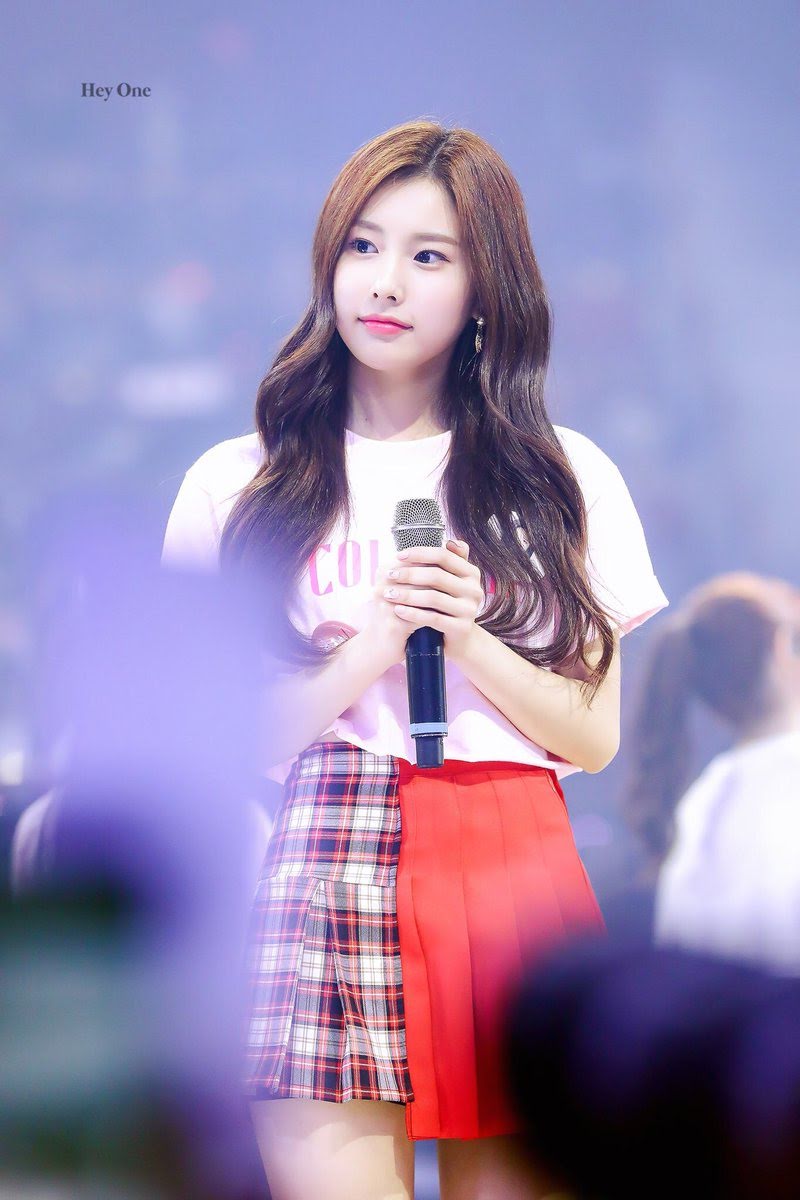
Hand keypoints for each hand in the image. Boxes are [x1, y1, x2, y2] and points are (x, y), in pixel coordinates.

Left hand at [379, 539, 484, 662]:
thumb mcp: (450, 582)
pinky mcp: (462, 628)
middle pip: (437, 576)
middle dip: (409, 574)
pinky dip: (413, 613)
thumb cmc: (448, 606)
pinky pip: (433, 618)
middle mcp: (474, 590)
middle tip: (389, 574)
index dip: (420, 554)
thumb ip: (450, 562)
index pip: (444, 556)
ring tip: (388, 593)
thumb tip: (450, 541)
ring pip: (433, 598)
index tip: (398, 555)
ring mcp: (469, 610)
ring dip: (407, 594)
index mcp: (471, 573)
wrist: (459, 640)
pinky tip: (397, 610)